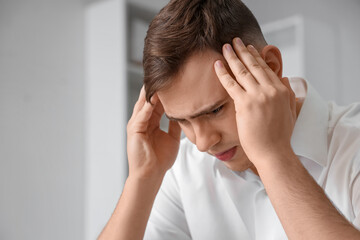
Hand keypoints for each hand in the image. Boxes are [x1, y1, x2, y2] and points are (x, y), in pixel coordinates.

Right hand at [127, 87, 181, 179]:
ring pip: (144, 104)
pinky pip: (141, 115)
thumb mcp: (171, 138)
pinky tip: (153, 98)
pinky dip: (147, 107)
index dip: (164, 92)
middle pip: (149, 99)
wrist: (151, 174)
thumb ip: (174, 125)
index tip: (173, 80)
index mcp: (150, 121)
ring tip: (157, 80)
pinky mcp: (134, 130)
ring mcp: (137, 124)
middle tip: (163, 72)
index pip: (157, 102)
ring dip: (150, 93)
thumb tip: (183, 114)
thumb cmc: (160, 159)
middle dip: (156, 87)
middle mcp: (142, 120)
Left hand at [214, 38, 296, 165]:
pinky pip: (231, 84)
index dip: (256, 57)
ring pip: (242, 71)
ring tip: (225, 47)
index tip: (248, 48)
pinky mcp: (245, 104)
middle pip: (254, 66)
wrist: (274, 152)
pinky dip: (223, 73)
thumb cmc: (280, 136)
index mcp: (281, 90)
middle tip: (234, 41)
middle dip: (243, 51)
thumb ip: (288, 94)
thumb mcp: (290, 112)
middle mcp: (271, 90)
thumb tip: (286, 79)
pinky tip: (216, 64)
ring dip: (232, 57)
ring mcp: (258, 96)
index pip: (266, 69)